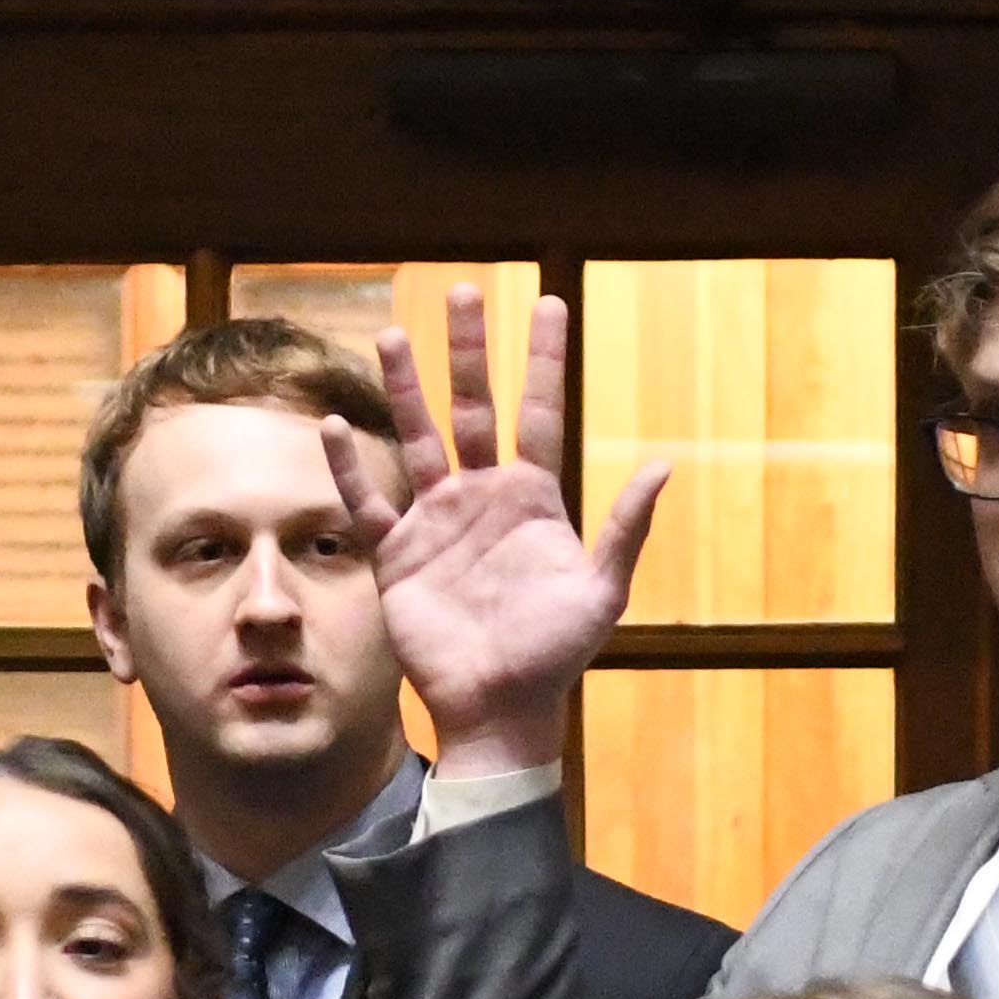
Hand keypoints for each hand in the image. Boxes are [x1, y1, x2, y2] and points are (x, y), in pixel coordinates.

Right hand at [317, 285, 664, 779]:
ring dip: (405, 389)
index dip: (543, 359)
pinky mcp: (397, 556)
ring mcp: (437, 522)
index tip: (548, 302)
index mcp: (534, 500)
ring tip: (392, 335)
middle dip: (469, 351)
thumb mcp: (602, 590)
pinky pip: (369, 503)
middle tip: (465, 291)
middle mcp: (483, 498)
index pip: (539, 412)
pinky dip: (350, 467)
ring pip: (417, 439)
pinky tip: (334, 426)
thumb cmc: (556, 654)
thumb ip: (627, 527)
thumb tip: (663, 464)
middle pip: (474, 407)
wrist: (500, 707)